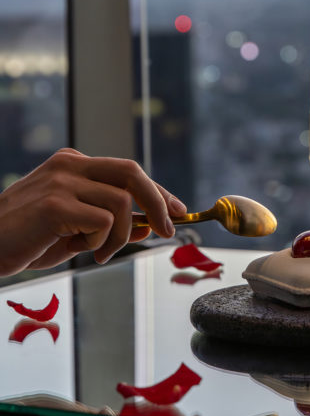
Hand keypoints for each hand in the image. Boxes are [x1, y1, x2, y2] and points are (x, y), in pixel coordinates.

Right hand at [0, 148, 186, 276]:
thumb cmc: (27, 240)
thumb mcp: (75, 232)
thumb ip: (110, 226)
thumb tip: (149, 226)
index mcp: (72, 164)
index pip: (127, 171)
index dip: (157, 191)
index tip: (177, 210)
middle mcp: (69, 165)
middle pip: (132, 172)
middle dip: (158, 202)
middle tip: (167, 230)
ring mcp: (62, 182)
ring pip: (122, 202)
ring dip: (122, 234)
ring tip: (100, 252)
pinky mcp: (56, 204)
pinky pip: (104, 221)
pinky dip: (102, 241)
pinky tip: (82, 250)